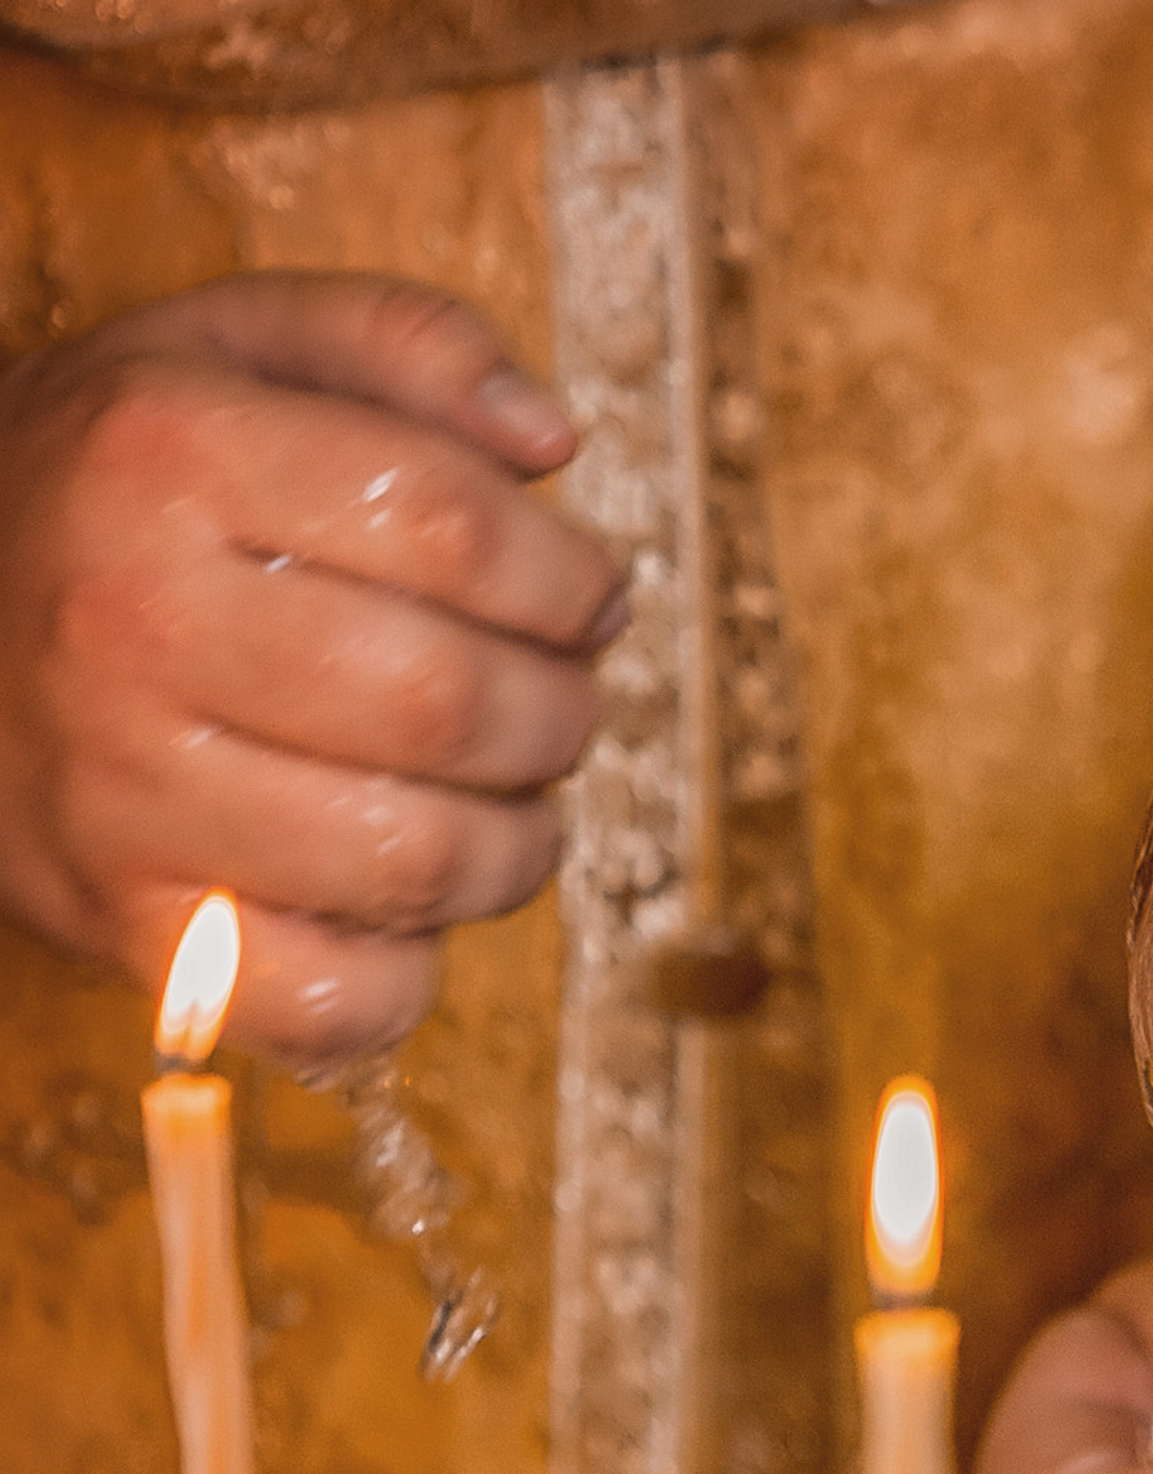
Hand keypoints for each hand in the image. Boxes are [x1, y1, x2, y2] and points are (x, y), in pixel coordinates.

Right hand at [0, 273, 627, 1059]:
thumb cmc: (123, 485)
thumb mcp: (234, 351)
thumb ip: (407, 349)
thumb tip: (552, 439)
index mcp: (166, 454)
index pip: (454, 527)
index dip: (569, 579)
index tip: (589, 602)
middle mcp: (130, 622)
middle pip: (450, 702)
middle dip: (560, 715)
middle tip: (557, 707)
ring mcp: (121, 791)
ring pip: (418, 859)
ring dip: (518, 845)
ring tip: (507, 803)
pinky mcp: (128, 927)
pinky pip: (330, 1001)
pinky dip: (410, 975)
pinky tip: (406, 903)